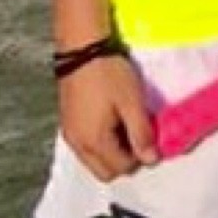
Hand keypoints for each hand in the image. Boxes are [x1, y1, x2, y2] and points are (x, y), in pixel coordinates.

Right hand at [58, 54, 158, 181]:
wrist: (80, 46)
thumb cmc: (108, 73)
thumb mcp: (131, 102)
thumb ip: (142, 134)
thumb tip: (151, 160)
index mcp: (94, 142)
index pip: (121, 168)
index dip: (140, 157)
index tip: (149, 136)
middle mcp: (78, 144)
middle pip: (104, 171)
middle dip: (124, 160)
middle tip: (137, 134)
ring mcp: (69, 133)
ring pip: (93, 159)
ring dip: (111, 151)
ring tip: (124, 124)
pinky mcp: (66, 121)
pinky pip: (85, 145)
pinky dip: (99, 141)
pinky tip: (109, 118)